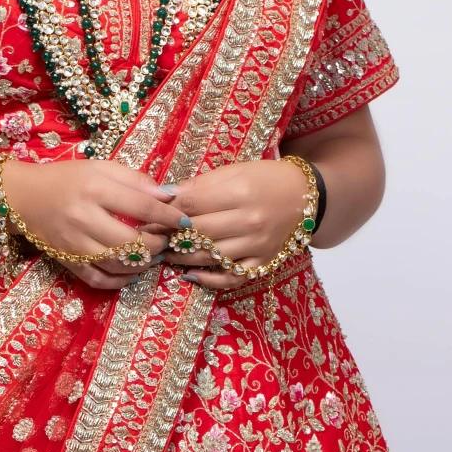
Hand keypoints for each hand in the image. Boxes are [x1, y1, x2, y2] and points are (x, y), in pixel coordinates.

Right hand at [5, 158, 179, 293]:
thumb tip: (168, 196)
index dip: (168, 216)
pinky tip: (132, 271)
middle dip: (157, 245)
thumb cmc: (67, 179)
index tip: (184, 221)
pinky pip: (99, 280)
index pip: (142, 207)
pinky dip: (120, 281)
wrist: (23, 197)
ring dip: (142, 264)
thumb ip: (134, 180)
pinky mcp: (67, 262)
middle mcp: (83, 219)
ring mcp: (74, 244)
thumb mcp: (100, 168)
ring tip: (152, 255)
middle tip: (167, 241)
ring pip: (118, 265)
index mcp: (94, 189)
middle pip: (132, 242)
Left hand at [161, 160, 309, 289]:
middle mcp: (249, 221)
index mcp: (240, 192)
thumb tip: (164, 195)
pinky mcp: (263, 263)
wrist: (305, 196)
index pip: (192, 205)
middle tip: (150, 238)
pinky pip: (232, 278)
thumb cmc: (265, 179)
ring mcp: (257, 245)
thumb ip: (200, 185)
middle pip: (197, 233)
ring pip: (210, 257)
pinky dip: (209, 279)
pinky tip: (190, 274)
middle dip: (169, 237)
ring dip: (182, 258)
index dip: (164, 213)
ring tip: (164, 254)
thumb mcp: (234, 171)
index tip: (146, 217)